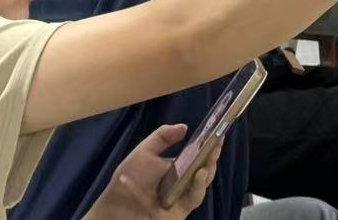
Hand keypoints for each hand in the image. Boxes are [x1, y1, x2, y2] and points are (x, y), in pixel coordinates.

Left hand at [88, 124, 218, 219]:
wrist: (118, 205)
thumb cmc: (129, 177)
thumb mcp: (144, 152)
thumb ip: (162, 137)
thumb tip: (184, 127)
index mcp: (174, 166)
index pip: (196, 155)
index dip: (207, 145)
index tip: (217, 132)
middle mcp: (181, 181)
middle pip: (203, 168)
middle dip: (212, 155)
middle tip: (219, 141)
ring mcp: (182, 196)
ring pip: (203, 183)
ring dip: (209, 169)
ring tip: (211, 155)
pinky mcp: (182, 210)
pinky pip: (194, 198)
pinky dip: (199, 186)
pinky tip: (199, 173)